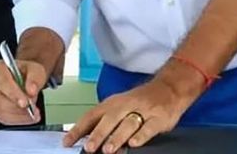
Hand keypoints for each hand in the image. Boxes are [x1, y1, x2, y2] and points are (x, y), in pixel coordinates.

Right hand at [0, 58, 46, 124]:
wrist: (25, 78)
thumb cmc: (26, 72)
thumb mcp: (35, 69)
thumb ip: (34, 78)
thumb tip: (31, 91)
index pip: (1, 81)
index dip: (13, 93)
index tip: (26, 102)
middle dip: (16, 107)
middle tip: (32, 108)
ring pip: (0, 112)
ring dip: (19, 115)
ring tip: (33, 112)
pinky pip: (4, 119)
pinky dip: (18, 120)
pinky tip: (29, 116)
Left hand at [63, 78, 191, 152]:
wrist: (168, 88)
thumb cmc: (141, 100)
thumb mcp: (121, 106)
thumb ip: (105, 120)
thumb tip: (86, 137)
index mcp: (113, 103)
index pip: (92, 114)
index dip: (79, 128)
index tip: (68, 141)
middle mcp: (126, 105)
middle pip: (109, 119)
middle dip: (98, 133)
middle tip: (89, 147)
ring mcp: (143, 111)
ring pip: (128, 123)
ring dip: (117, 136)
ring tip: (108, 150)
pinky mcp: (158, 118)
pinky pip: (148, 127)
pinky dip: (141, 135)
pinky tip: (134, 144)